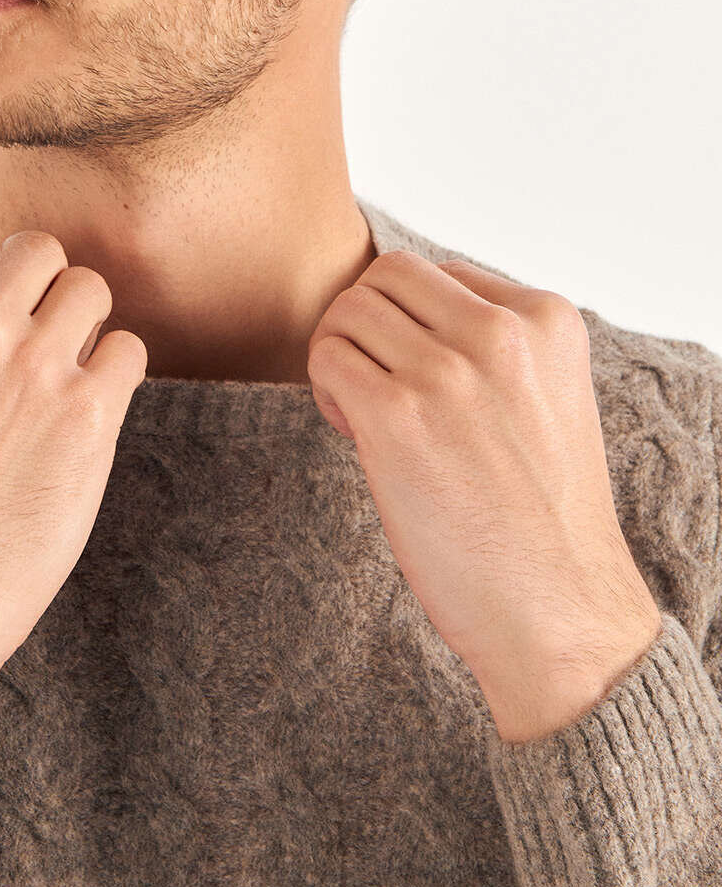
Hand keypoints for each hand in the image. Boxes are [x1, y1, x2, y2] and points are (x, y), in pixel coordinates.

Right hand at [0, 225, 146, 705]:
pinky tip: (88, 413)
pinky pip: (128, 350)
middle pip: (40, 250)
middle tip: (36, 342)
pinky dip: (115, 374)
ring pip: (91, 287)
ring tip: (64, 375)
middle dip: (42, 289)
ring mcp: (33, 366)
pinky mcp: (87, 414)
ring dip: (84, 325)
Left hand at [306, 250, 661, 737]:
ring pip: (350, 309)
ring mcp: (449, 372)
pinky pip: (326, 357)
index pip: (443, 274)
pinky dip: (326, 389)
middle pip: (390, 274)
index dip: (416, 324)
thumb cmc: (544, 520)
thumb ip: (497, 347)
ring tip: (366, 414)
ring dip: (341, 353)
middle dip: (369, 323)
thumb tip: (403, 313)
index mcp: (548, 320)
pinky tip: (356, 435)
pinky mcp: (398, 416)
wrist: (561, 613)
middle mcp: (501, 333)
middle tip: (377, 386)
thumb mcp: (549, 399)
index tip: (425, 381)